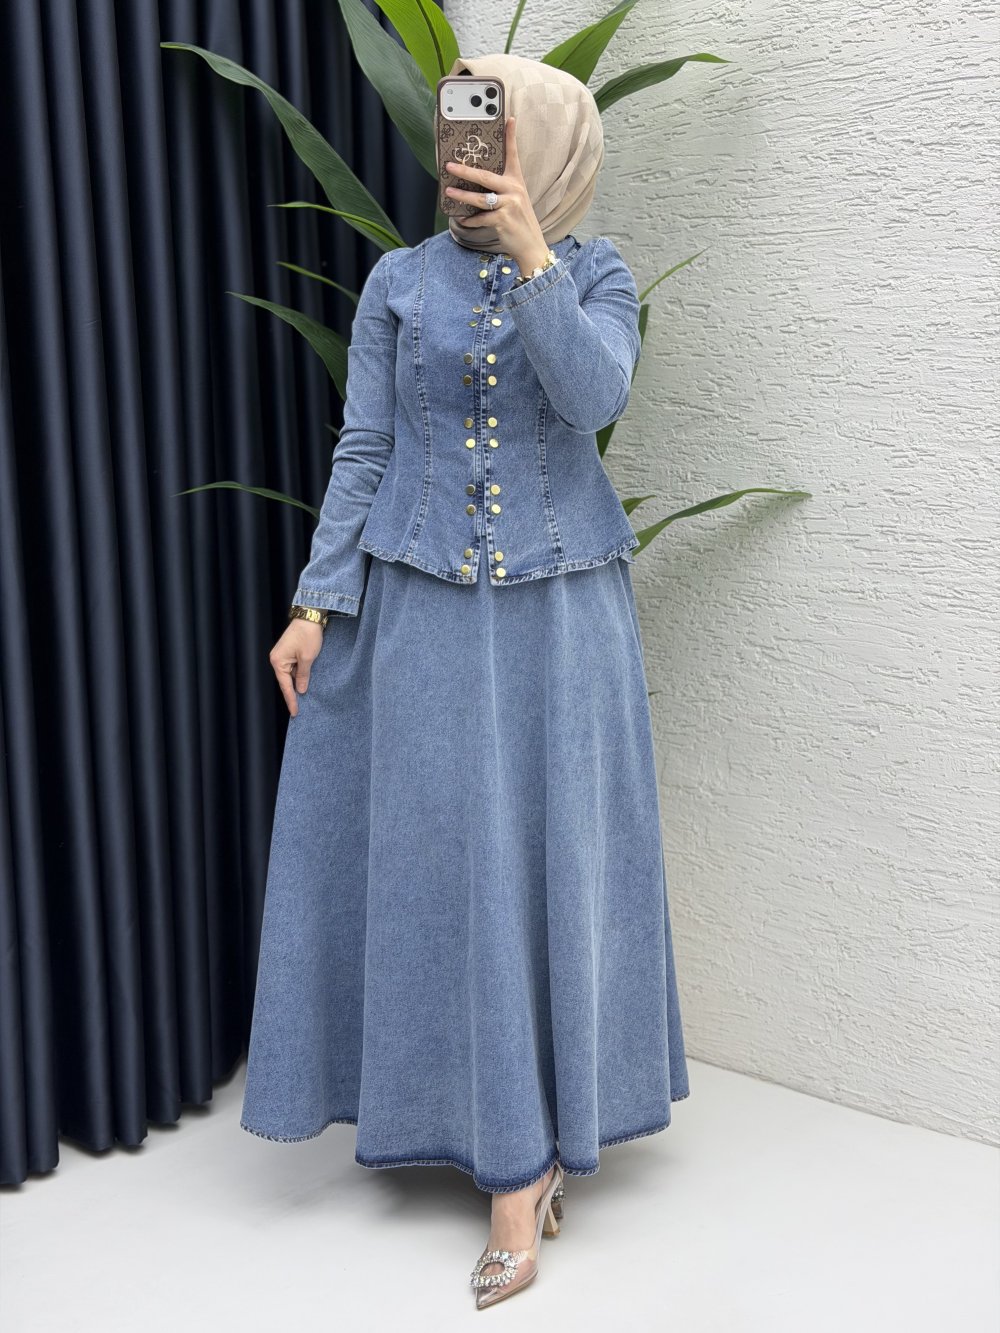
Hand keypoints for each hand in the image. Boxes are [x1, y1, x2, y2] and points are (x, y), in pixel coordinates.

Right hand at [269, 619, 323, 716]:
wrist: (310, 616)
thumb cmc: (308, 635)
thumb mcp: (308, 658)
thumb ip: (303, 676)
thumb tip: (300, 690)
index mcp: (278, 661)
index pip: (285, 686)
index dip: (291, 700)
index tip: (295, 712)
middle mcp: (277, 658)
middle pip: (286, 680)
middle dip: (294, 692)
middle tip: (300, 707)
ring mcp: (282, 654)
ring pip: (291, 674)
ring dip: (299, 681)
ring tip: (307, 694)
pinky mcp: (289, 651)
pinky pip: (293, 666)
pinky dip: (300, 673)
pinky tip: (306, 679)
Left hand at [444, 115, 550, 276]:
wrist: (531, 246)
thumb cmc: (519, 222)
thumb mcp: (515, 201)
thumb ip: (501, 190)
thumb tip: (476, 184)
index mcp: (516, 182)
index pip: (513, 155)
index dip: (510, 136)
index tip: (509, 119)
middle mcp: (514, 190)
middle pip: (485, 176)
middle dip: (465, 170)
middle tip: (449, 165)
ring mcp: (509, 205)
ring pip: (479, 198)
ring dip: (461, 196)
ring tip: (449, 192)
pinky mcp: (502, 220)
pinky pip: (480, 218)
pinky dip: (470, 220)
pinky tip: (462, 220)